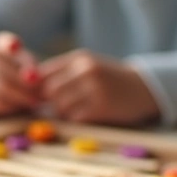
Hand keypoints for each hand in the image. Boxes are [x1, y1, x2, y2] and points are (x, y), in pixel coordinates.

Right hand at [0, 31, 39, 116]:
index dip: (9, 43)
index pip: (4, 42)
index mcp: (0, 47)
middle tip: (42, 95)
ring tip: (35, 102)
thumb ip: (30, 68)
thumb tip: (38, 82)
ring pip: (3, 88)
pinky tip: (20, 107)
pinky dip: (11, 106)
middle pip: (9, 72)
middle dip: (28, 86)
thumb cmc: (10, 72)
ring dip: (22, 97)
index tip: (15, 46)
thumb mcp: (21, 64)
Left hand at [38, 50, 159, 124]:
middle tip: (57, 106)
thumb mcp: (88, 66)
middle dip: (49, 102)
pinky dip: (76, 119)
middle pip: (49, 91)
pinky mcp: (103, 107)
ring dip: (63, 112)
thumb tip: (32, 88)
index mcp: (79, 58)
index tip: (42, 96)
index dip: (38, 88)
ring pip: (61, 106)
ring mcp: (95, 88)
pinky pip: (75, 117)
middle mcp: (86, 70)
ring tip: (76, 108)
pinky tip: (87, 114)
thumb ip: (63, 73)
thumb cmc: (111, 78)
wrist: (145, 87)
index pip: (44, 73)